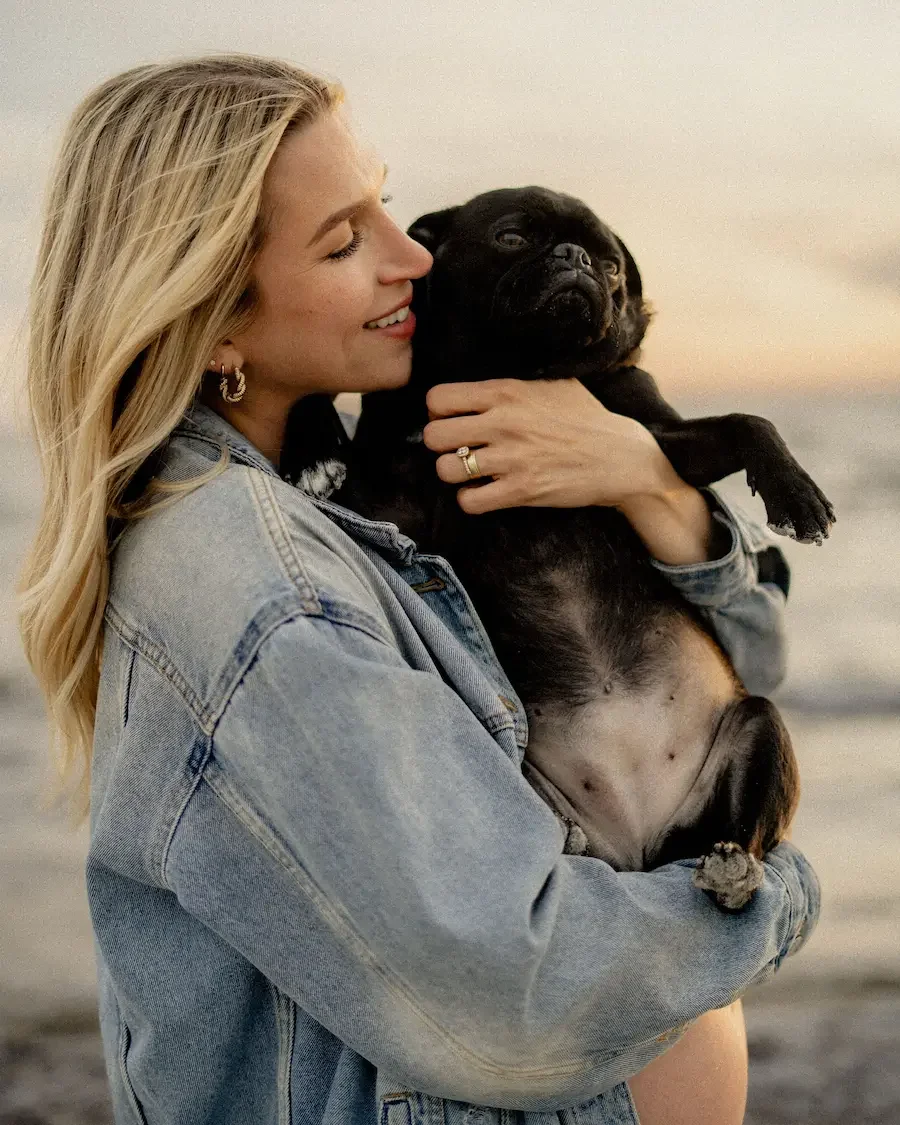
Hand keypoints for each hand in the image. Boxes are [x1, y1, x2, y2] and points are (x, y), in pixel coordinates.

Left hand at [422, 377, 682, 514]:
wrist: (621, 456)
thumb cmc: (586, 418)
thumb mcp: (552, 384)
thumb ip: (513, 382)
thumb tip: (481, 385)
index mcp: (505, 391)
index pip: (438, 399)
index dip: (438, 413)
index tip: (453, 420)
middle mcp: (503, 422)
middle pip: (433, 436)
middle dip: (440, 445)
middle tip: (458, 449)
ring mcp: (511, 458)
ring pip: (445, 470)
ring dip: (453, 474)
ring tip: (470, 473)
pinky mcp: (521, 490)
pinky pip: (469, 502)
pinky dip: (471, 500)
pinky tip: (485, 492)